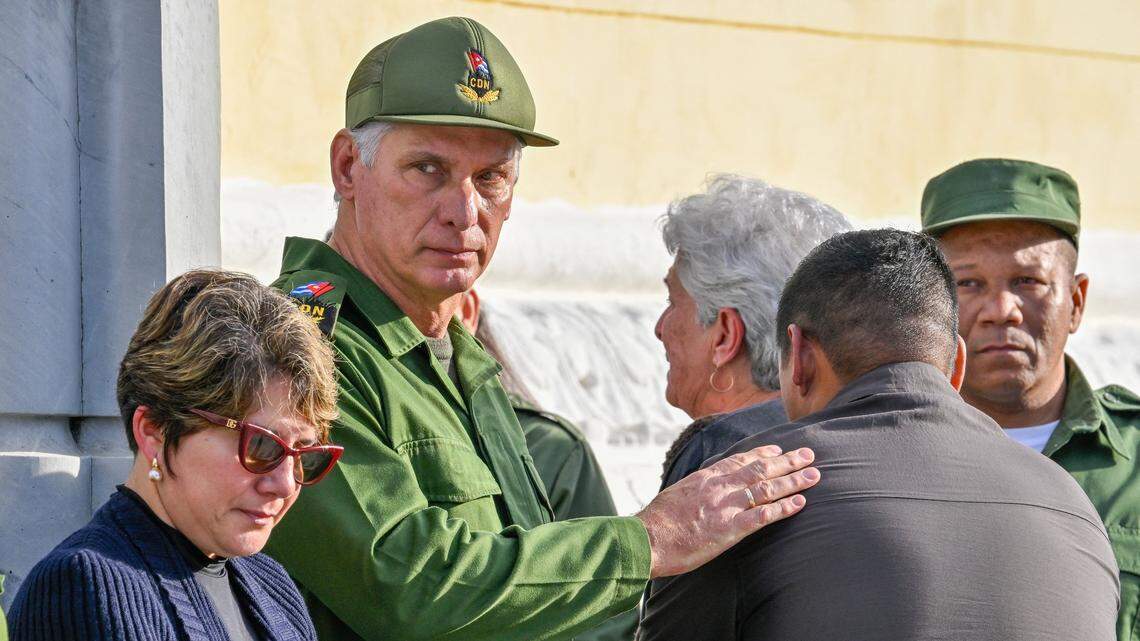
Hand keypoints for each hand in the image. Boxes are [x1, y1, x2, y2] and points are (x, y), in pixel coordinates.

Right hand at [636, 445, 818, 577]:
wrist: (647, 538)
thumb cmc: (657, 521)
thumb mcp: (676, 494)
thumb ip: (696, 488)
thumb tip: (703, 487)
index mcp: (706, 477)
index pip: (740, 460)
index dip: (763, 453)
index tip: (779, 449)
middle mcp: (719, 487)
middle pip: (760, 469)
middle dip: (787, 461)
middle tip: (809, 455)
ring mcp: (726, 507)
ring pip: (767, 488)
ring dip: (793, 481)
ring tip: (814, 476)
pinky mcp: (729, 529)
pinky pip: (763, 516)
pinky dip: (784, 507)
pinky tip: (800, 503)